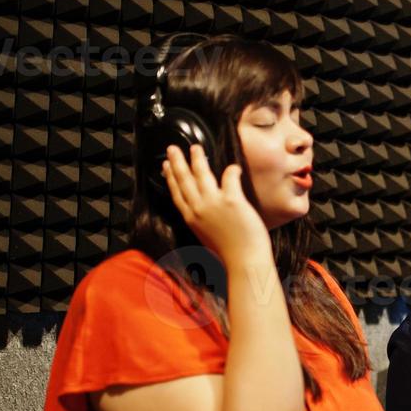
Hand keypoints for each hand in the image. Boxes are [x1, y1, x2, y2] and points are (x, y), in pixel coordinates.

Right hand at [162, 143, 270, 264]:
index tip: (166, 166)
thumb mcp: (208, 237)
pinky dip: (232, 170)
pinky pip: (229, 177)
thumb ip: (205, 222)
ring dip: (197, 159)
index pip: (177, 194)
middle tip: (172, 148)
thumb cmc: (230, 254)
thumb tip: (207, 211)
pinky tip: (234, 167)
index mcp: (192, 219)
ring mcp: (214, 204)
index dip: (171, 178)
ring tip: (195, 148)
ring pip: (201, 174)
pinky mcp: (232, 200)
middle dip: (177, 162)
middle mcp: (198, 209)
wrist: (244, 262)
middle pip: (184, 180)